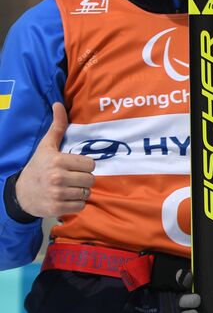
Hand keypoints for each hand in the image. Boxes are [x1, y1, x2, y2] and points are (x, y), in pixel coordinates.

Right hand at [15, 103, 95, 218]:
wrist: (20, 193)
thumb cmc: (38, 167)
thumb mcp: (46, 147)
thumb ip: (57, 127)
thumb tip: (59, 104)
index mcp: (58, 161)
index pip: (91, 164)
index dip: (84, 166)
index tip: (74, 167)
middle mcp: (58, 178)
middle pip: (91, 179)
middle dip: (83, 179)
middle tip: (71, 178)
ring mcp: (57, 195)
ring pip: (87, 193)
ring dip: (80, 192)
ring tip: (68, 188)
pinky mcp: (57, 209)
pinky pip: (81, 206)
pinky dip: (76, 204)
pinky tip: (66, 198)